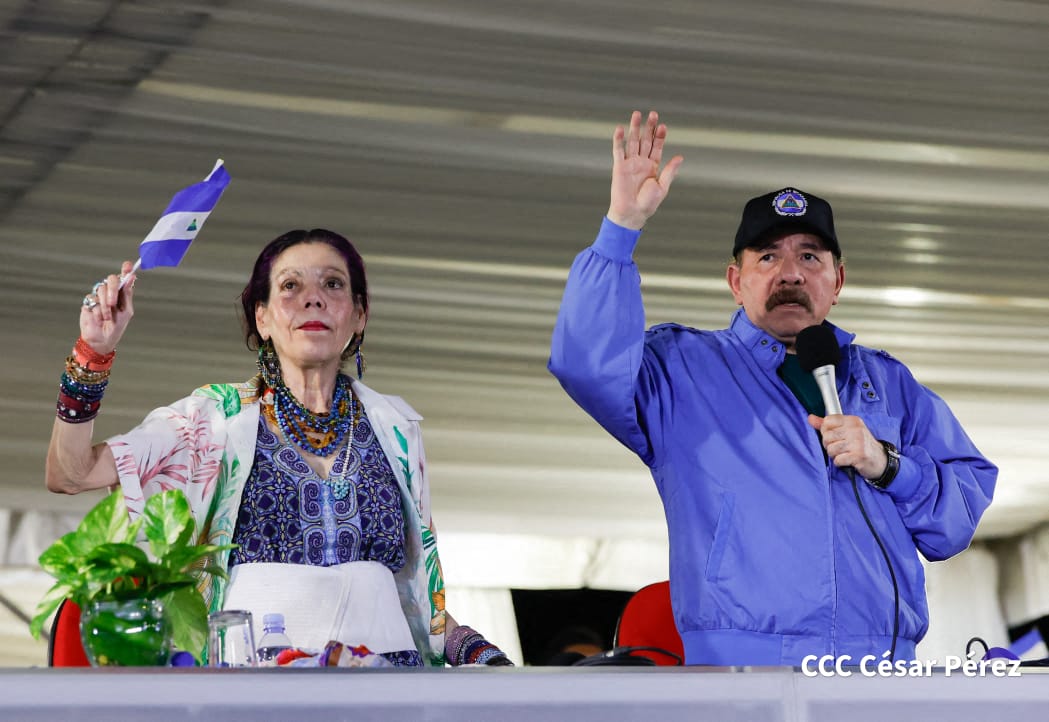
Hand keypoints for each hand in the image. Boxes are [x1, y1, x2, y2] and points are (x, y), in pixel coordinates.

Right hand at [79, 260, 135, 354]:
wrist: (102, 339)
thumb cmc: (116, 326)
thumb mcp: (126, 311)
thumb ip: (127, 294)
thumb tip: (132, 277)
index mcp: (122, 293)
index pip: (124, 278)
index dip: (126, 270)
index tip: (128, 265)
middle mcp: (111, 292)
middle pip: (111, 279)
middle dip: (113, 290)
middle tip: (112, 303)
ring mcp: (99, 296)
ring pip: (101, 289)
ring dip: (105, 306)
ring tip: (107, 317)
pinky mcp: (89, 302)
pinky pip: (92, 299)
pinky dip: (98, 311)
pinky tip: (99, 318)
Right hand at [607, 110, 683, 229]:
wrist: (632, 213)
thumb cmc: (648, 203)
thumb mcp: (662, 187)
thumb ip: (670, 171)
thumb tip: (680, 157)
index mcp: (653, 166)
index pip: (657, 146)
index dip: (660, 136)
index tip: (663, 126)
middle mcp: (641, 162)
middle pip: (645, 140)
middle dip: (649, 127)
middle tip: (653, 114)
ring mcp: (630, 163)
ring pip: (632, 142)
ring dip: (634, 128)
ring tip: (637, 114)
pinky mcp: (619, 167)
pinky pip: (618, 151)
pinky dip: (618, 140)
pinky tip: (620, 129)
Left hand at [808, 413, 887, 480]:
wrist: (880, 460)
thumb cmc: (861, 444)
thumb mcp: (847, 430)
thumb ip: (828, 425)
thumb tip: (810, 418)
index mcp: (852, 421)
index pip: (828, 421)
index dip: (825, 431)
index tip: (833, 436)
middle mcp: (855, 429)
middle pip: (827, 436)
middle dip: (828, 445)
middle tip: (838, 447)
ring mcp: (858, 442)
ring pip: (830, 448)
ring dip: (834, 454)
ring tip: (843, 454)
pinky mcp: (859, 456)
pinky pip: (838, 460)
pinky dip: (839, 462)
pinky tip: (846, 460)